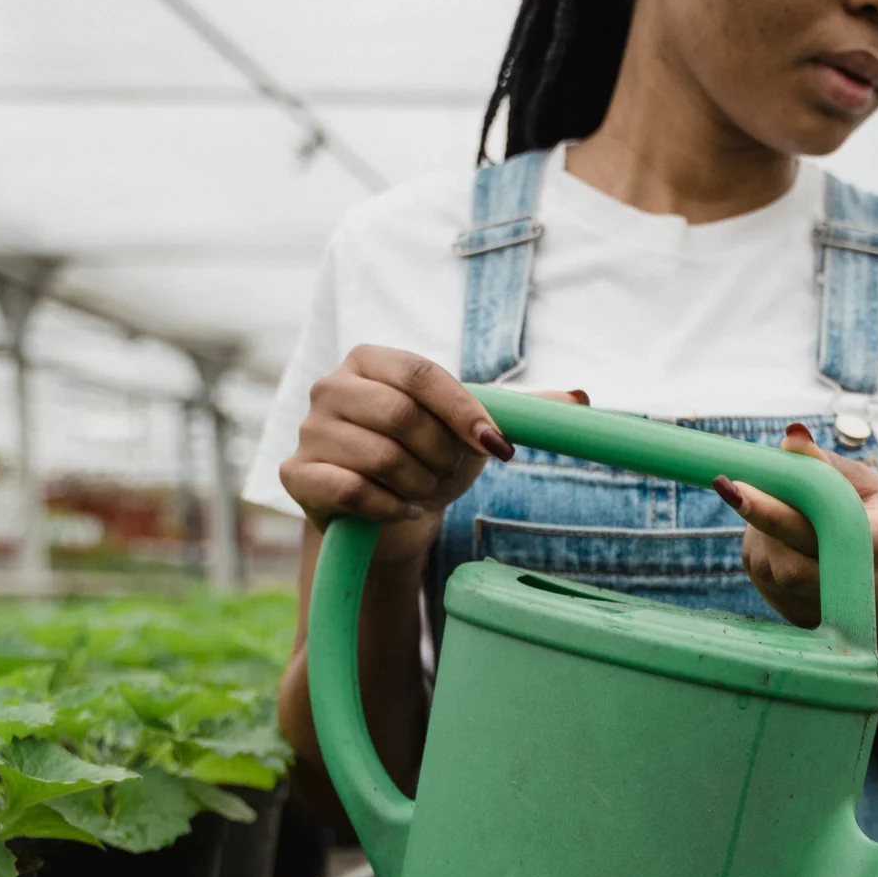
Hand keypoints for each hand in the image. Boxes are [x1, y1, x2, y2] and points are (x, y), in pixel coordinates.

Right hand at [279, 346, 589, 551]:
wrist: (388, 516)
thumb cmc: (430, 461)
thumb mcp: (474, 433)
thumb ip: (518, 413)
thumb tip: (582, 399)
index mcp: (373, 360)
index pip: (423, 375)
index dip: (465, 413)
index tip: (498, 448)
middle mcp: (331, 386)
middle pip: (401, 416)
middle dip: (441, 456)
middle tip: (446, 474)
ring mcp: (308, 429)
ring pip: (380, 457)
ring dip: (418, 485)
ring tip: (421, 490)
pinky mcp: (296, 474)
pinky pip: (353, 491)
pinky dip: (391, 507)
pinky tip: (399, 509)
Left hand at [716, 424, 877, 627]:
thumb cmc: (871, 512)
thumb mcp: (860, 480)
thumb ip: (823, 464)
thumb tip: (791, 437)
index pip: (824, 532)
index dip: (777, 513)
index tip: (737, 488)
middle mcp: (858, 587)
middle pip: (790, 564)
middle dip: (758, 520)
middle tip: (728, 484)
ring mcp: (828, 608)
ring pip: (771, 568)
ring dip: (762, 531)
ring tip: (783, 508)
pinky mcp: (801, 615)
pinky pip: (765, 575)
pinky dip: (765, 547)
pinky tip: (783, 536)